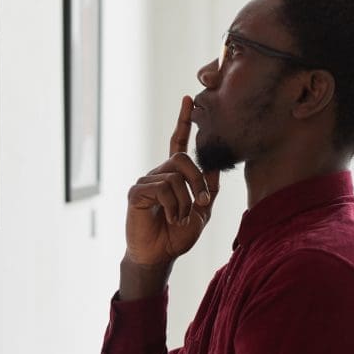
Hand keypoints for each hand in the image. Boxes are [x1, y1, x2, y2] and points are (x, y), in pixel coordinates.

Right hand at [124, 95, 220, 266]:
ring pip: (175, 177)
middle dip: (198, 181)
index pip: (178, 143)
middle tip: (202, 203)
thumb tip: (216, 163)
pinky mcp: (136, 193)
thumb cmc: (177, 236)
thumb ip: (209, 188)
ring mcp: (146, 182)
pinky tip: (170, 218)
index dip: (183, 121)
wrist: (159, 255)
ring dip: (186, 202)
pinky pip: (162, 189)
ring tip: (181, 218)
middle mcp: (159, 174)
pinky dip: (173, 207)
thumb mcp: (202, 211)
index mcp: (174, 176)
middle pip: (182, 159)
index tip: (188, 98)